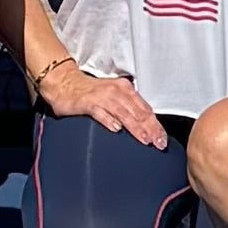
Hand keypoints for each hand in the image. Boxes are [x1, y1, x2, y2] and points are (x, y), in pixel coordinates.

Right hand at [44, 65, 166, 147]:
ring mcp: (102, 97)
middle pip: (138, 112)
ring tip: (144, 139)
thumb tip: (147, 128)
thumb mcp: (115, 98)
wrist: (65, 83)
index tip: (162, 140)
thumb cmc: (92, 94)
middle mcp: (117, 91)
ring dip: (135, 127)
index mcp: (126, 89)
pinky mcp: (87, 102)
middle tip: (158, 143)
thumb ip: (129, 110)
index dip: (156, 126)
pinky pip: (100, 112)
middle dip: (150, 129)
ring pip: (123, 113)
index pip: (145, 110)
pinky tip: (116, 130)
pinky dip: (109, 120)